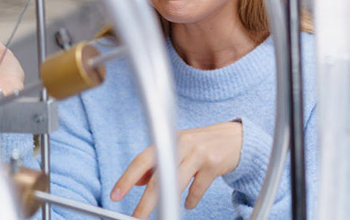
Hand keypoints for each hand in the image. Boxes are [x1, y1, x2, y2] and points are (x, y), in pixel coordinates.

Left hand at [111, 121, 242, 216]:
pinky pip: (198, 188)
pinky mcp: (213, 165)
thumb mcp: (177, 148)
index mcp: (169, 140)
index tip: (115, 194)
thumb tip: (135, 181)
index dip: (127, 178)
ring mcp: (198, 154)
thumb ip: (156, 163)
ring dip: (167, 202)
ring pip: (177, 183)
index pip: (142, 160)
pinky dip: (192, 200)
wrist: (234, 138)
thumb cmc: (201, 143)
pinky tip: (189, 203)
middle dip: (146, 201)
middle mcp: (182, 145)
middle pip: (159, 176)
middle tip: (136, 217)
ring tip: (162, 214)